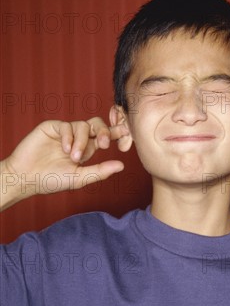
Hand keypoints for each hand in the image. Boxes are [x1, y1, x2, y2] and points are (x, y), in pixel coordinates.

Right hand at [1, 118, 128, 208]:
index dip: (115, 132)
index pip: (104, 136)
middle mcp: (77, 138)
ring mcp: (65, 132)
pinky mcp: (52, 127)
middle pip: (97, 124)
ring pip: (83, 125)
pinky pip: (67, 126)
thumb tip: (122, 165)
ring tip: (73, 157)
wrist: (26, 178)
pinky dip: (69, 137)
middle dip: (104, 131)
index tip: (126, 132)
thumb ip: (100, 171)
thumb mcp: (79, 178)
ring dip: (81, 142)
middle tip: (104, 144)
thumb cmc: (51, 180)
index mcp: (86, 149)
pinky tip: (65, 149)